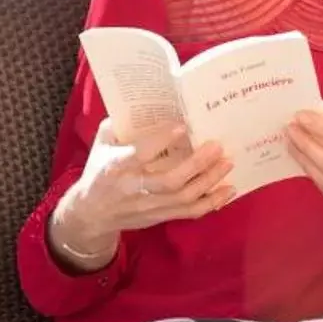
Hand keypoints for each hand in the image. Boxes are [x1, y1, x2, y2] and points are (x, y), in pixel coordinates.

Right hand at [48, 120, 234, 270]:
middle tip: (217, 146)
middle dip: (197, 164)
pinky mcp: (161, 217)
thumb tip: (144, 104)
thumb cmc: (100, 171)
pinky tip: (229, 190)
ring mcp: (150, 206)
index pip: (141, 154)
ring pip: (185, 197)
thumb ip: (119, 126)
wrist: (93, 214)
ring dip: (210, 181)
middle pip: (170, 180)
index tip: (183, 127)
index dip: (161, 141)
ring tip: (228, 163)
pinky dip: (212, 202)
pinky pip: (191, 213)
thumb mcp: (101, 145)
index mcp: (117, 167)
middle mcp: (135, 188)